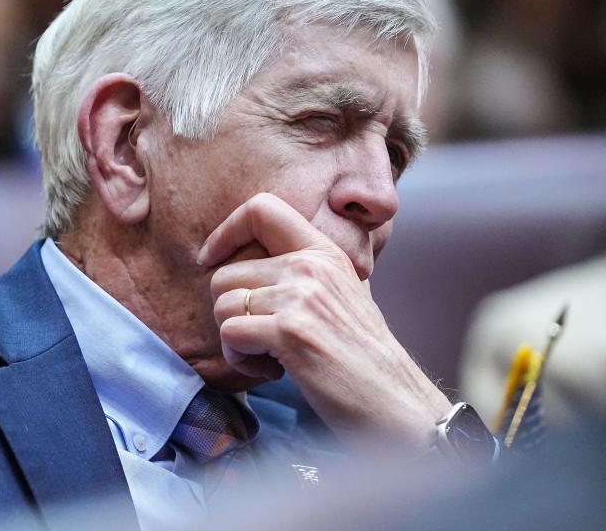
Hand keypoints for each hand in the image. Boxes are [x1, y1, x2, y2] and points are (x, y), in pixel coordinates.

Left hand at [198, 193, 452, 457]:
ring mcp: (300, 297)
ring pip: (223, 305)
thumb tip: (249, 261)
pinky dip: (240, 360)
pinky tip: (271, 370)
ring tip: (268, 356)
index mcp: (323, 251)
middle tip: (260, 337)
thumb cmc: (361, 355)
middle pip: (226, 272)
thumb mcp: (340, 293)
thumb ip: (304, 272)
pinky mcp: (289, 332)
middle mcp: (311, 266)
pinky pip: (229, 334)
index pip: (261, 208)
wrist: (392, 398)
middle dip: (229, 311)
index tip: (213, 259)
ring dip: (235, 340)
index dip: (227, 232)